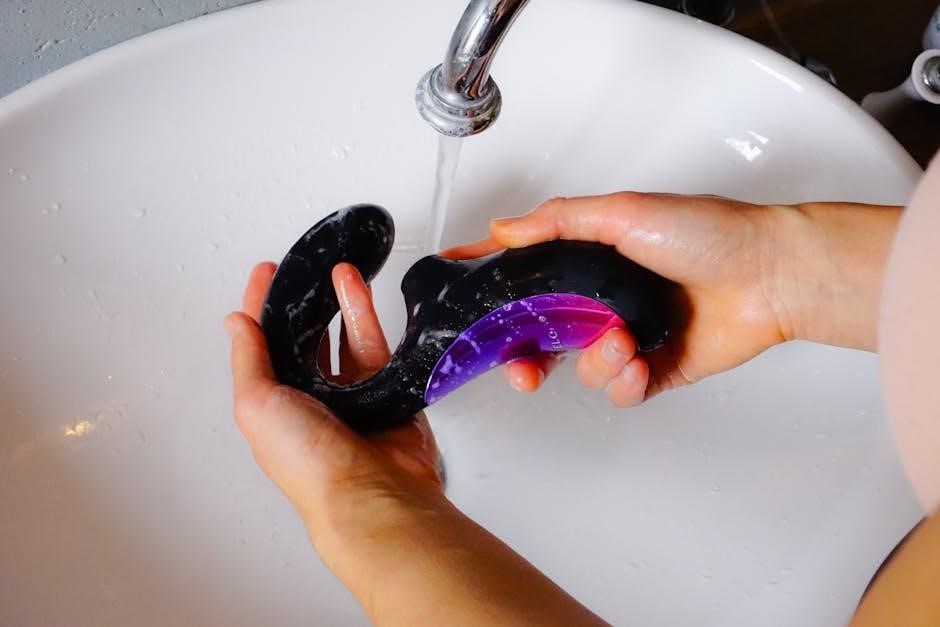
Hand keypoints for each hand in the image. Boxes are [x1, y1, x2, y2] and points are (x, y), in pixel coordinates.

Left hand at [226, 262, 608, 625]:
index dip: (261, 307)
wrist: (372, 493)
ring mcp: (352, 398)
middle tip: (306, 271)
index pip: (263, 345)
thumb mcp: (256, 405)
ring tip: (338, 272)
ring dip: (340, 302)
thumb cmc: (311, 465)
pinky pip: (376, 346)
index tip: (265, 274)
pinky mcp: (387, 394)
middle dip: (304, 304)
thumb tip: (236, 323)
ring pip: (344, 337)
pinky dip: (369, 317)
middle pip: (306, 339)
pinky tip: (361, 294)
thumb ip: (248, 359)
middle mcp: (311, 401)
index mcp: (274, 406)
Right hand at [444, 192, 899, 404]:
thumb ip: (557, 223)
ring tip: (623, 343)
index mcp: (590, 259)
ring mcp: (628, 334)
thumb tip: (502, 229)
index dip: (490, 288)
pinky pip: (621, 390)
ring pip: (581, 368)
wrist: (771, 275)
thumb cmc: (709, 233)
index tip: (458, 300)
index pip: (525, 273)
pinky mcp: (656, 368)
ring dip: (596, 362)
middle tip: (521, 367)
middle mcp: (603, 297)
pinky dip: (625, 382)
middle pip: (541, 336)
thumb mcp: (623, 213)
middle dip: (523, 357)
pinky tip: (642, 363)